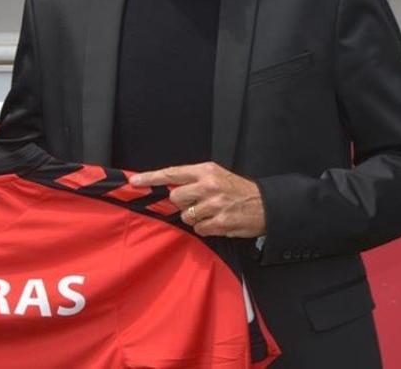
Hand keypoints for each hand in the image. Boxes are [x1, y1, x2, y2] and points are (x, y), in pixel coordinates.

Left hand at [131, 162, 265, 237]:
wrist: (266, 205)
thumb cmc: (237, 190)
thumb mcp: (217, 175)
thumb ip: (193, 180)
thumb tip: (167, 189)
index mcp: (206, 171)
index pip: (172, 173)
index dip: (150, 178)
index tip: (134, 182)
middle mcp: (208, 186)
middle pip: (175, 197)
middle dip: (182, 203)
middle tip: (196, 203)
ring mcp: (214, 205)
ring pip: (186, 216)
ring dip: (194, 218)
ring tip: (211, 213)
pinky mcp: (220, 222)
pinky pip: (199, 229)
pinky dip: (205, 228)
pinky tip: (217, 222)